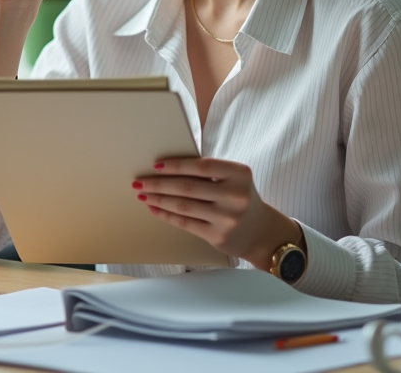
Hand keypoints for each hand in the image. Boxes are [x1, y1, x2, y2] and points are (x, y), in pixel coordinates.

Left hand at [133, 157, 304, 269]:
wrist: (261, 232)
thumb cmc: (241, 198)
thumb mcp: (235, 179)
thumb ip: (210, 171)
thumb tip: (168, 166)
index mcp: (240, 174)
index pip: (201, 166)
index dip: (176, 165)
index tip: (156, 165)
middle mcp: (235, 196)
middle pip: (188, 187)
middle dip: (159, 184)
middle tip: (139, 181)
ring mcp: (227, 218)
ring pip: (184, 206)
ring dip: (158, 199)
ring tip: (142, 194)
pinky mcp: (218, 236)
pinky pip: (185, 223)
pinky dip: (166, 215)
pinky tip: (155, 209)